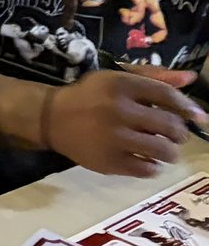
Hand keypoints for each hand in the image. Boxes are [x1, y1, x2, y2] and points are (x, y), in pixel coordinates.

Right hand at [47, 69, 204, 177]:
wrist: (52, 118)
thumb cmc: (90, 96)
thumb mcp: (117, 78)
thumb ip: (153, 77)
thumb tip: (190, 78)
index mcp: (119, 85)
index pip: (166, 95)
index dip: (188, 107)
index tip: (199, 117)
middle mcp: (117, 110)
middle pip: (170, 125)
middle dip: (179, 132)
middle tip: (174, 133)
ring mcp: (113, 138)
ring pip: (163, 150)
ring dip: (170, 151)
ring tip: (163, 148)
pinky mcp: (108, 161)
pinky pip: (146, 169)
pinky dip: (152, 166)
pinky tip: (146, 159)